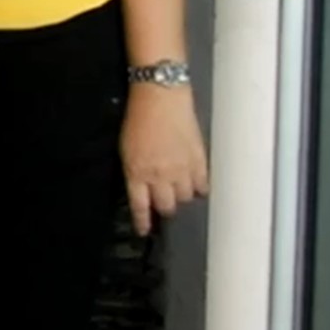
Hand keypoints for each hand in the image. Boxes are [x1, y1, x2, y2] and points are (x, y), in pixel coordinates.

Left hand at [122, 84, 207, 234]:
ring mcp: (182, 169)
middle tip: (164, 203)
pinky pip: (203, 186)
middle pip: (167, 206)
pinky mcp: (199, 160)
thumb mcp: (127, 149)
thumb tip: (142, 188)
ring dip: (181, 197)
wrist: (160, 98)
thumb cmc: (137, 119)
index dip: (143, 221)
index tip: (144, 231)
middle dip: (165, 208)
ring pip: (186, 198)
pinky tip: (195, 184)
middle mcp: (160, 176)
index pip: (141, 206)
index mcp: (137, 172)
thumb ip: (135, 171)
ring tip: (179, 190)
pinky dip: (199, 188)